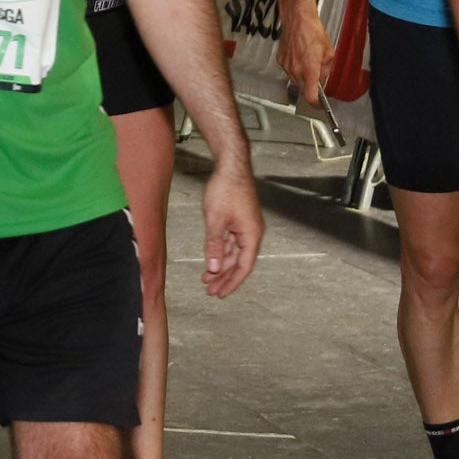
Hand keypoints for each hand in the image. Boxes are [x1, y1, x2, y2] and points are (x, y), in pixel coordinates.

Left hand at [198, 162, 264, 297]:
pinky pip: (231, 242)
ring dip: (220, 265)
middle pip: (239, 262)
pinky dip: (220, 252)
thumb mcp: (216, 220)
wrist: (231, 165)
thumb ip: (214, 245)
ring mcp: (246, 226)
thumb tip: (213, 268)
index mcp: (251, 235)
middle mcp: (252, 233)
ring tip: (206, 279)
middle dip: (224, 277)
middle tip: (210, 291)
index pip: (243, 267)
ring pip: (233, 253)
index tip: (220, 294)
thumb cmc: (226, 189)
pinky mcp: (239, 220)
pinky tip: (210, 260)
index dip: (232, 282)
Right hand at [277, 0, 330, 106]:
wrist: (297, 18)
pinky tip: (301, 57)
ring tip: (309, 62)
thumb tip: (324, 76)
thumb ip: (327, 68)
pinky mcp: (280, 60)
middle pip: (303, 89)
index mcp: (309, 69)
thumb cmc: (312, 30)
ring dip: (303, 77)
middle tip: (319, 78)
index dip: (316, 104)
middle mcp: (295, 70)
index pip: (310, 96)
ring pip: (295, 80)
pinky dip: (296, 69)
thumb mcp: (329, 51)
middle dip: (311, 87)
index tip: (320, 105)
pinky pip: (289, 71)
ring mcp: (286, 65)